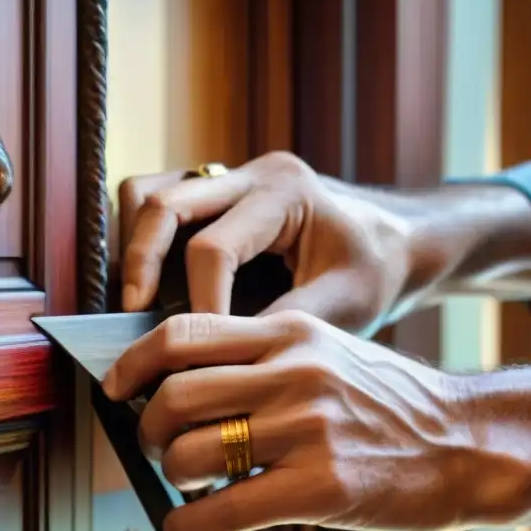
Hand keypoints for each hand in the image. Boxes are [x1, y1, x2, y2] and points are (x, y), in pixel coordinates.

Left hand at [102, 310, 530, 530]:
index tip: (114, 388)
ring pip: (190, 454)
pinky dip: (186, 524)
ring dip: (171, 477)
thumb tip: (182, 387)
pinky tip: (187, 526)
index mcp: (291, 335)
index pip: (182, 335)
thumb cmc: (392, 403)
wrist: (470, 442)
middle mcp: (294, 374)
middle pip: (175, 396)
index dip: (133, 365)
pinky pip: (221, 510)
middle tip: (152, 446)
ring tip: (188, 484)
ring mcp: (308, 430)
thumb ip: (264, 360)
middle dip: (146, 430)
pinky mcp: (322, 488)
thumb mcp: (330, 353)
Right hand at [117, 152, 417, 331]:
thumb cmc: (376, 272)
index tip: (202, 353)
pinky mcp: (217, 194)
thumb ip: (283, 325)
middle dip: (141, 264)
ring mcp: (230, 177)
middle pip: (163, 202)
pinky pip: (159, 203)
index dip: (200, 306)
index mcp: (286, 191)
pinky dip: (144, 241)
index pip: (214, 248)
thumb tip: (218, 357)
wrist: (396, 243)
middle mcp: (252, 173)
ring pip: (148, 191)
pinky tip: (154, 288)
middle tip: (135, 317)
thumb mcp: (344, 305)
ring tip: (138, 302)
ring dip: (133, 245)